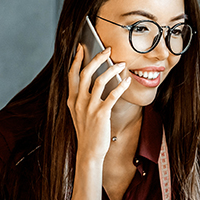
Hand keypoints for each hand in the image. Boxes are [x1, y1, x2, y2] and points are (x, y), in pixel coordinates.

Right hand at [66, 44, 130, 163]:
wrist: (89, 152)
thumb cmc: (87, 132)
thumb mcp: (78, 113)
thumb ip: (81, 98)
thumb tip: (92, 81)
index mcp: (72, 99)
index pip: (72, 74)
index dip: (76, 59)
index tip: (81, 47)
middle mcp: (78, 101)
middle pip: (86, 73)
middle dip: (97, 58)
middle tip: (107, 49)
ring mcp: (89, 108)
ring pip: (99, 81)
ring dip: (111, 69)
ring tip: (121, 64)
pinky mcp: (101, 114)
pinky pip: (112, 95)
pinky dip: (121, 86)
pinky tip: (127, 81)